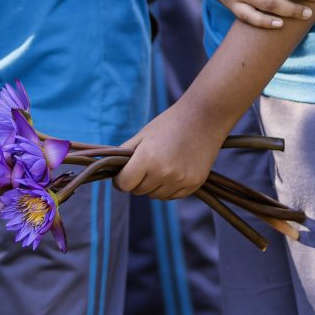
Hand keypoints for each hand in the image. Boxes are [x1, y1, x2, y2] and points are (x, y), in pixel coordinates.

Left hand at [114, 100, 228, 199]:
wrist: (203, 119)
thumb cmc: (168, 124)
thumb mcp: (142, 135)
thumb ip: (125, 154)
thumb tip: (112, 171)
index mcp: (147, 159)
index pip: (124, 185)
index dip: (120, 180)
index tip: (122, 174)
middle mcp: (164, 173)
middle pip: (139, 191)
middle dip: (137, 181)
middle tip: (144, 165)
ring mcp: (180, 181)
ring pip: (155, 196)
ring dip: (152, 186)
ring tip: (160, 166)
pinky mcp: (193, 185)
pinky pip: (172, 196)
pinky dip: (168, 188)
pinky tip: (173, 171)